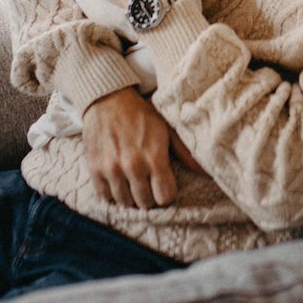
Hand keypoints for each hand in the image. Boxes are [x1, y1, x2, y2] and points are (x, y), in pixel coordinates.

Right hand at [83, 86, 179, 207]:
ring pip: (125, 203)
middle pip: (146, 203)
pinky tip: (118, 182)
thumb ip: (186, 153)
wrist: (108, 99)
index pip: (165, 198)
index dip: (167, 194)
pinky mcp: (95, 169)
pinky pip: (105, 197)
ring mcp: (112, 169)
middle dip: (150, 197)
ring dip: (131, 197)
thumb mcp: (167, 129)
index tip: (164, 186)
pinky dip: (112, 194)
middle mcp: (133, 166)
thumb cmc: (141, 114)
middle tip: (148, 185)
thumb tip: (207, 172)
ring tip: (133, 183)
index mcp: (154, 157)